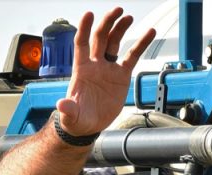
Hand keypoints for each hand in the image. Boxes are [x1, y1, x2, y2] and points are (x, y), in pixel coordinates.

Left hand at [56, 7, 156, 135]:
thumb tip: (61, 105)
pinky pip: (132, 56)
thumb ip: (68, 109)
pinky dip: (141, 44)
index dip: (85, 29)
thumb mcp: (71, 116)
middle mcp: (95, 64)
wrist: (88, 125)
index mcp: (81, 69)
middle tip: (117, 10)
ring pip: (115, 42)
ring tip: (128, 17)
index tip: (89, 14)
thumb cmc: (76, 119)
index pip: (81, 44)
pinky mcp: (121, 75)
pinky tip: (150, 32)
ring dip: (120, 29)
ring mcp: (108, 68)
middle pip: (100, 38)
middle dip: (107, 23)